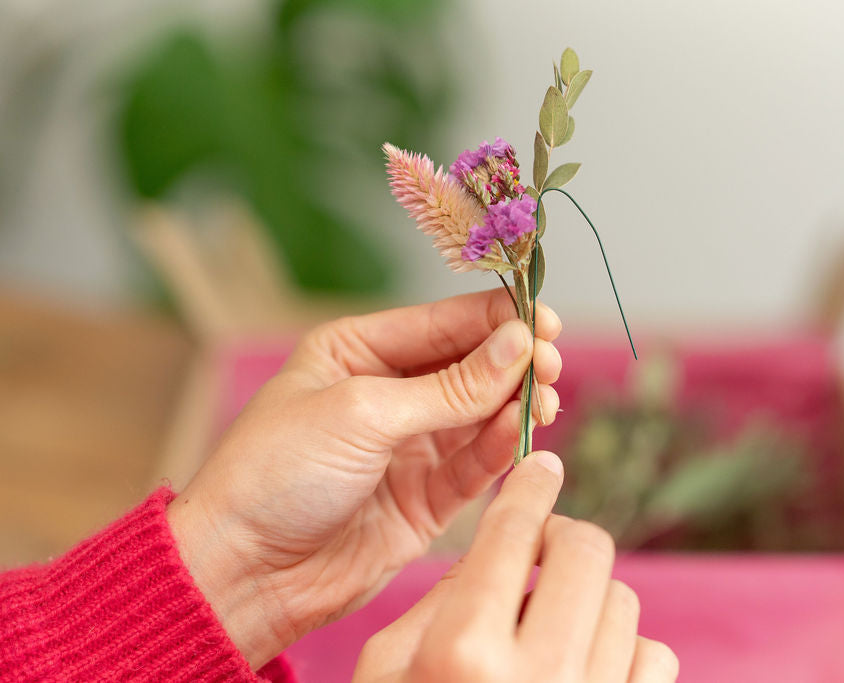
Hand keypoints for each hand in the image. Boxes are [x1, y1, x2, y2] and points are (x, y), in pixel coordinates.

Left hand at [167, 289, 562, 668]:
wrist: (244, 572)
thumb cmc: (276, 474)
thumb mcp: (362, 413)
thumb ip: (449, 386)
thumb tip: (518, 344)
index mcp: (359, 351)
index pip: (443, 322)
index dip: (498, 319)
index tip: (545, 322)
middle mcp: (389, 393)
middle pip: (471, 365)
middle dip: (513, 361)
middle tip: (548, 365)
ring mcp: (410, 446)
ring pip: (482, 414)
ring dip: (516, 404)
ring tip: (543, 399)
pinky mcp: (426, 497)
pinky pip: (476, 464)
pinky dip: (502, 447)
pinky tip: (523, 431)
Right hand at [354, 451, 678, 682]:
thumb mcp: (387, 667)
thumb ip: (443, 599)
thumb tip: (504, 546)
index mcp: (462, 654)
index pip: (512, 534)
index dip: (529, 488)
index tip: (539, 468)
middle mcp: (535, 679)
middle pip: (588, 552)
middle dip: (564, 536)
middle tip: (542, 549)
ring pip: (625, 603)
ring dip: (588, 600)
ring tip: (549, 628)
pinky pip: (655, 658)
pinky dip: (624, 652)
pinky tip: (582, 667)